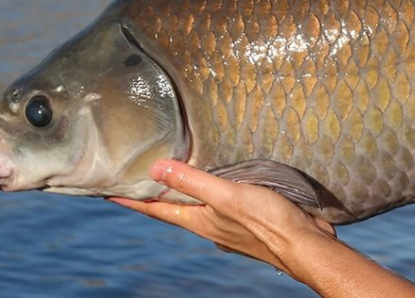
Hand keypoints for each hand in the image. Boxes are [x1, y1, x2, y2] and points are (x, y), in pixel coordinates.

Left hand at [110, 161, 414, 297]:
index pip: (156, 209)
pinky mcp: (251, 217)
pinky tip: (224, 177)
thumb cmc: (268, 223)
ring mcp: (231, 222)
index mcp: (199, 221)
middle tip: (139, 172)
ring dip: (185, 189)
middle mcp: (210, 224)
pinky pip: (225, 200)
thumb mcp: (227, 198)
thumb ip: (194, 183)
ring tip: (176, 169)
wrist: (307, 245)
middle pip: (175, 207)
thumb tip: (155, 167)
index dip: (133, 198)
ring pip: (200, 203)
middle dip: (156, 192)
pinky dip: (215, 188)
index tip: (107, 189)